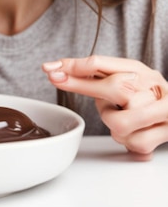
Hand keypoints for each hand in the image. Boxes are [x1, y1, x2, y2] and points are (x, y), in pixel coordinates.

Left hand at [42, 56, 167, 157]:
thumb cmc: (146, 93)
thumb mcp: (123, 76)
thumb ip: (93, 73)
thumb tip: (54, 69)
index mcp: (135, 68)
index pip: (100, 63)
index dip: (72, 66)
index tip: (49, 69)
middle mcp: (150, 84)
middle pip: (110, 87)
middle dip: (80, 86)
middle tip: (60, 81)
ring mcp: (162, 107)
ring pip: (118, 122)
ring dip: (113, 125)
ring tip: (123, 119)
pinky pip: (134, 142)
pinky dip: (130, 142)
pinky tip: (137, 132)